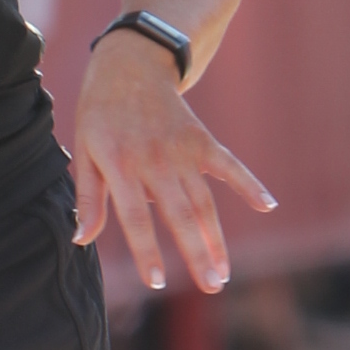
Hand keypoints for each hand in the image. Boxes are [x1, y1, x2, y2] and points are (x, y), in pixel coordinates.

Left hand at [73, 29, 273, 293]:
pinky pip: (229, 166)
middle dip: (196, 253)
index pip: (136, 219)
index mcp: (121, 166)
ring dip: (217, 238)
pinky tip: (268, 205)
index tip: (158, 283)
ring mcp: (183, 150)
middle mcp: (155, 161)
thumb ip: (87, 197)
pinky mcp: (202, 141)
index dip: (147, 252)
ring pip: (204, 202)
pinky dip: (249, 184)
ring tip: (223, 273)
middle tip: (212, 286)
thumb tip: (82, 240)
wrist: (131, 63)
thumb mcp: (83, 150)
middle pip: (180, 215)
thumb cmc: (100, 113)